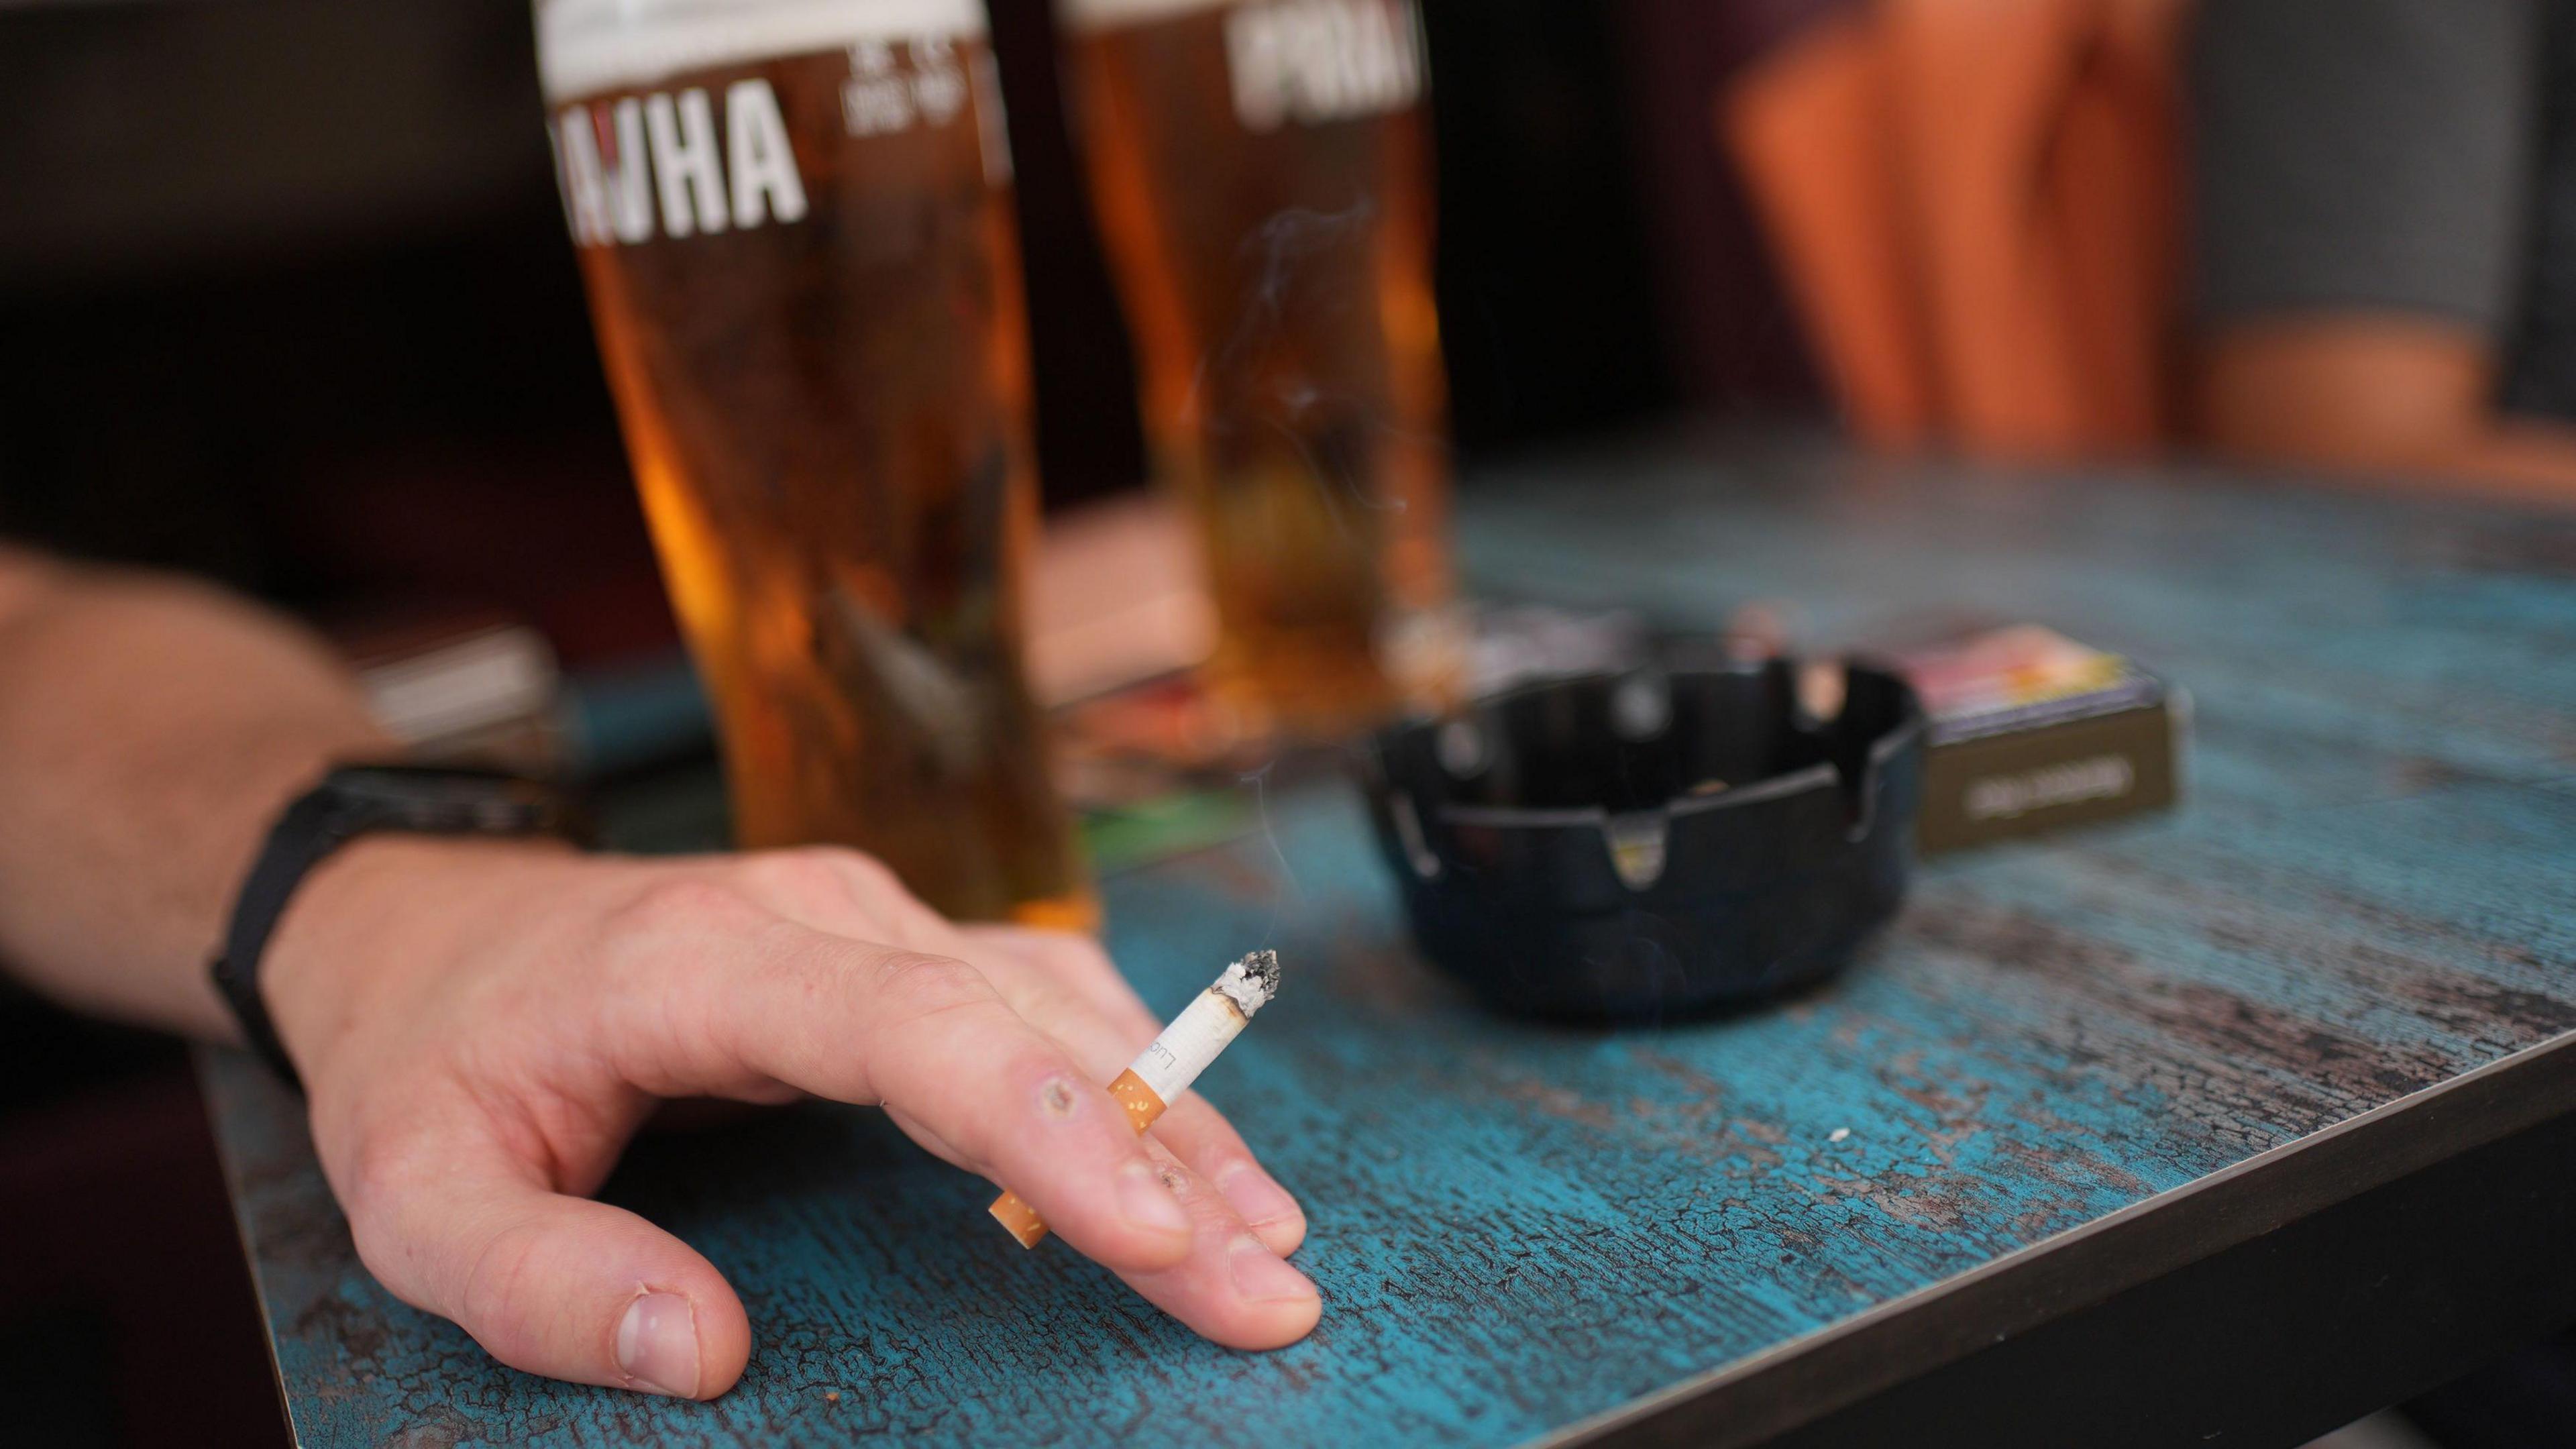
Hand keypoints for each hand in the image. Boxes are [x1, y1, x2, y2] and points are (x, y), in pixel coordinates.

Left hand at [260, 838, 1317, 1398]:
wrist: (421, 920)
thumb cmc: (431, 1055)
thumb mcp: (418, 1195)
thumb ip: (542, 1283)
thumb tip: (707, 1353)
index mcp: (713, 960)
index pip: (918, 1031)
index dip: (1047, 1128)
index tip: (1151, 1231)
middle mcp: (824, 914)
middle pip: (1031, 1025)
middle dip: (1164, 1159)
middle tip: (1267, 1289)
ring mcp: (872, 916)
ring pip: (1064, 1007)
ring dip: (1173, 1122)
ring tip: (1262, 1243)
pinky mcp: (898, 945)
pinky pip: (1046, 1005)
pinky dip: (1134, 1087)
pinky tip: (1192, 1166)